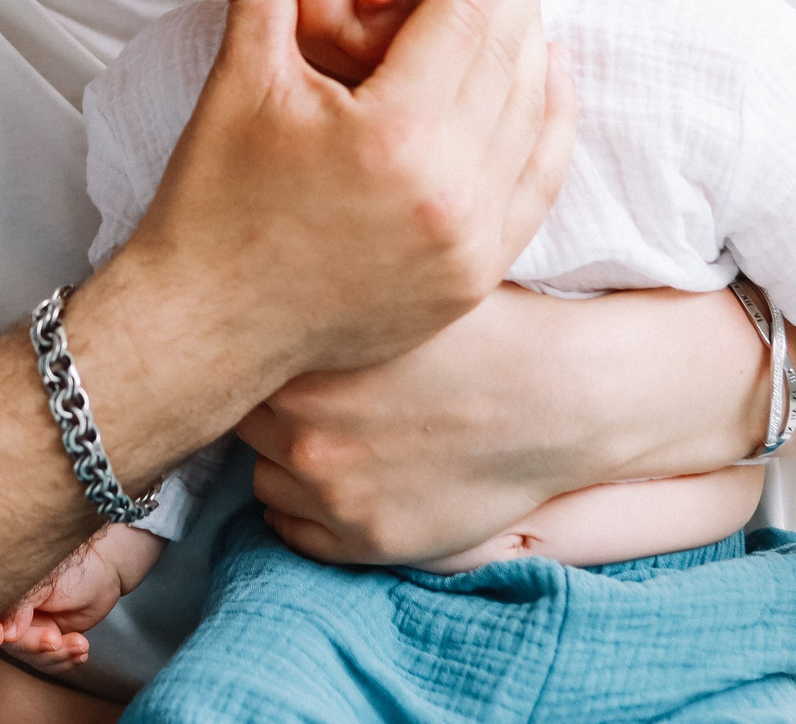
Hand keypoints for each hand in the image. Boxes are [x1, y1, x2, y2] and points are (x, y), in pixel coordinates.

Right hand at [0, 527, 164, 673]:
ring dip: (58, 655)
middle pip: (13, 643)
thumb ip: (19, 606)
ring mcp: (33, 629)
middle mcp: (16, 613)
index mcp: (8, 594)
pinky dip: (66, 661)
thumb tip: (4, 634)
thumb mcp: (43, 584)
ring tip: (81, 644)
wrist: (104, 575)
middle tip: (56, 640)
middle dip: (36, 645)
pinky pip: (50, 662)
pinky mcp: (50, 641)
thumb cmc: (73, 570)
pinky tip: (81, 650)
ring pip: (33, 657)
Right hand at [121, 0, 573, 389]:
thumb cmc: (214, 205)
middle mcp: (451, 191)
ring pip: (534, 120)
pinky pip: (536, 186)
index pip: (468, 15)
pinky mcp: (475, 278)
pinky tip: (541, 83)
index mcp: (395, 134)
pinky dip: (546, 126)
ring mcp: (472, 243)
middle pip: (510, 60)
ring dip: (537, 50)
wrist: (206, 327)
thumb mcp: (241, 82)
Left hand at [239, 284, 766, 564]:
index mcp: (305, 358)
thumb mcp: (397, 286)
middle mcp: (305, 430)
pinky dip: (308, 508)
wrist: (560, 395)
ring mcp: (333, 491)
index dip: (259, 349)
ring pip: (264, 477)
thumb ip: (324, 283)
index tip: (279, 344)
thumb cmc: (483, 326)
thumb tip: (259, 256)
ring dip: (285, 458)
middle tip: (310, 388)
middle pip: (244, 420)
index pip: (235, 357)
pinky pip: (294, 531)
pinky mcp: (366, 541)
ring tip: (335, 431)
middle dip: (269, 402)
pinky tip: (343, 475)